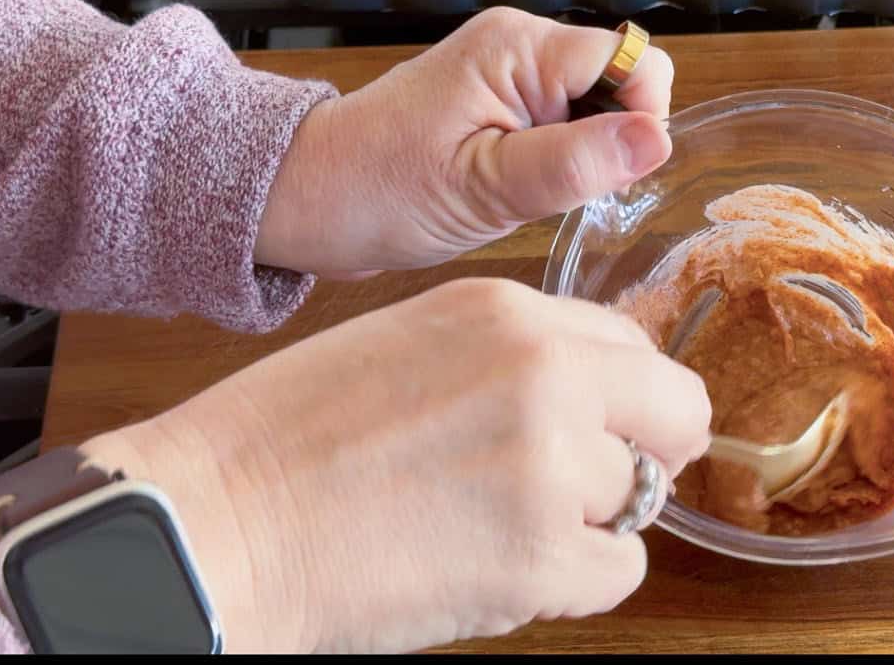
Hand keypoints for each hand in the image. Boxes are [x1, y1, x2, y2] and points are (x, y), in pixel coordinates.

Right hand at [81, 279, 710, 652]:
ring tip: (494, 524)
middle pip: (677, 411)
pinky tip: (498, 566)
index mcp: (509, 314)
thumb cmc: (293, 436)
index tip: (608, 426)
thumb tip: (599, 391)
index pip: (634, 343)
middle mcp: (545, 374)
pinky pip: (619, 571)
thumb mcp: (417, 345)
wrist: (216, 520)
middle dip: (648, 449)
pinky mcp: (540, 558)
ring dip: (586, 520)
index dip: (627, 395)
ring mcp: (550, 466)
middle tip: (592, 483)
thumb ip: (517, 357)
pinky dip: (574, 579)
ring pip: (639, 499)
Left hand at [254, 8, 674, 274]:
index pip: (632, 60)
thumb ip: (573, 163)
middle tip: (549, 189)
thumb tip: (654, 141)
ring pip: (597, 110)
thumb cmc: (378, 191)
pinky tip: (517, 188)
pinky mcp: (503, 105)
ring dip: (581, 158)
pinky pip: (565, 127)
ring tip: (523, 190)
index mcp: (518, 49)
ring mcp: (511, 75)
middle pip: (620, 83)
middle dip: (608, 143)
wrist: (312, 200)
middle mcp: (520, 47)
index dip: (638, 119)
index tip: (605, 173)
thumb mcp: (485, 189)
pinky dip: (559, 163)